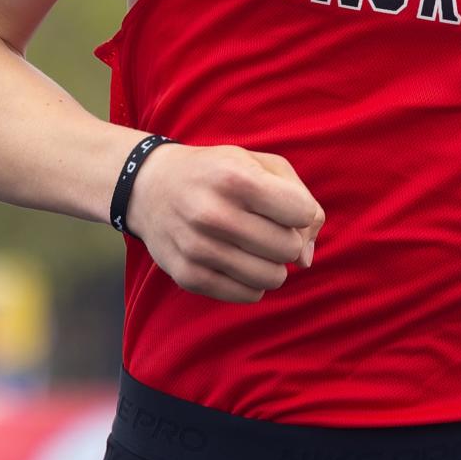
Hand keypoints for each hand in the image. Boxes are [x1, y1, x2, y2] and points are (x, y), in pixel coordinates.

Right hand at [126, 143, 324, 302]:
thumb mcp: (261, 164)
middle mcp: (214, 214)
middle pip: (289, 248)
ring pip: (272, 277)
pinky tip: (239, 260)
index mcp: (235, 178)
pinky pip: (248, 295)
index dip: (300, 210)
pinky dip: (253, 281)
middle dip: (289, 239)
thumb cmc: (219, 173)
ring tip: (256, 246)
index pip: (302, 212)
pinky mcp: (188, 276)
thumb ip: (301, 200)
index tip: (283, 204)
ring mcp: (198, 248)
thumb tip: (308, 260)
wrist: (152, 186)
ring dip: (274, 264)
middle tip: (268, 227)